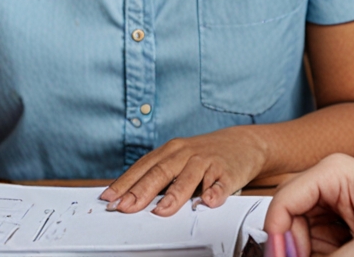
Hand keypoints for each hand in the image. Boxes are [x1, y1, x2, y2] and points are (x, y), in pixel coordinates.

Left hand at [100, 127, 266, 216]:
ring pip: (189, 178)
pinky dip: (214, 193)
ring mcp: (207, 162)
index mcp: (170, 151)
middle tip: (126, 207)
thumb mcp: (177, 159)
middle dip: (142, 191)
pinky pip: (221, 184)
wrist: (243, 143)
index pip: (143, 168)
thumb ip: (156, 175)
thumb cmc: (203, 155)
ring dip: (175, 194)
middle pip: (161, 172)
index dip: (125, 183)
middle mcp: (186, 154)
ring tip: (161, 210)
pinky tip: (208, 201)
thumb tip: (126, 196)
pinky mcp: (228, 172)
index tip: (110, 199)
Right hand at [264, 154, 353, 256]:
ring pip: (302, 236)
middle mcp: (327, 184)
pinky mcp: (339, 222)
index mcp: (332, 173)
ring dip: (314, 253)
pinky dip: (328, 255)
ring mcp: (332, 203)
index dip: (278, 236)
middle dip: (296, 248)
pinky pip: (319, 245)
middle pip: (289, 221)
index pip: (284, 201)